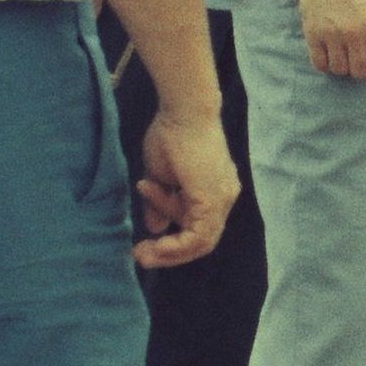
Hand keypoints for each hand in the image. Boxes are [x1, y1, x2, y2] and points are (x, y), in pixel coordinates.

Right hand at [133, 102, 239, 269]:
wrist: (182, 110)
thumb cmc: (170, 133)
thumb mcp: (160, 176)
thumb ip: (160, 203)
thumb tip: (156, 228)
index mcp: (215, 190)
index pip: (198, 227)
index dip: (174, 241)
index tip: (146, 243)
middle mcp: (224, 197)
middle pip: (202, 240)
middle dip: (170, 252)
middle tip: (142, 255)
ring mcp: (223, 198)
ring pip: (201, 241)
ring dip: (170, 252)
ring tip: (142, 252)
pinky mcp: (214, 199)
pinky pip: (199, 235)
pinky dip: (177, 244)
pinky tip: (155, 243)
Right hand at [300, 0, 365, 80]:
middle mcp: (355, 32)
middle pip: (361, 71)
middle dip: (362, 67)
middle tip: (358, 56)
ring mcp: (333, 34)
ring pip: (340, 70)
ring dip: (343, 66)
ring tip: (343, 54)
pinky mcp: (313, 33)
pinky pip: (320, 64)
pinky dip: (326, 64)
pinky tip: (329, 54)